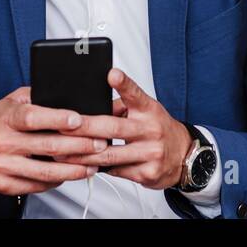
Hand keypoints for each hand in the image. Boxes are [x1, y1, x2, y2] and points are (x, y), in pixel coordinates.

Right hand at [0, 86, 104, 195]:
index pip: (32, 117)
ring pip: (45, 170)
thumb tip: (68, 94)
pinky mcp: (4, 185)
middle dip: (78, 145)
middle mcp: (3, 142)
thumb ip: (36, 97)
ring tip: (93, 165)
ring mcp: (3, 166)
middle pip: (46, 145)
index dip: (56, 118)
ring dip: (73, 169)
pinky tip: (71, 174)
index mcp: (6, 118)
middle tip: (100, 143)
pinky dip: (57, 180)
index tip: (78, 119)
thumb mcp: (11, 102)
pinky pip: (37, 184)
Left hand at [52, 69, 193, 189]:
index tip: (111, 73)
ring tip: (61, 153)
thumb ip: (119, 108)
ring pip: (110, 155)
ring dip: (83, 154)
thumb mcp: (144, 111)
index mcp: (149, 109)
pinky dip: (96, 169)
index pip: (135, 93)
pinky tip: (81, 167)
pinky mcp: (147, 173)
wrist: (184, 156)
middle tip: (63, 125)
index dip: (123, 83)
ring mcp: (151, 153)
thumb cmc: (157, 128)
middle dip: (84, 127)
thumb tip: (87, 109)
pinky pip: (115, 171)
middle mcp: (151, 129)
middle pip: (113, 127)